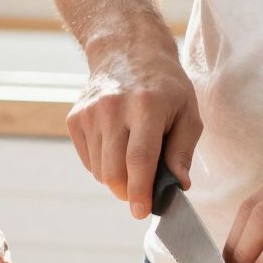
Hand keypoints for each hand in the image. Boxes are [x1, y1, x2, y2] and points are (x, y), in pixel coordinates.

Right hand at [66, 43, 202, 218]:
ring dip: (117, 178)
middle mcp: (113, 108)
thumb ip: (183, 151)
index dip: (140, 191)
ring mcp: (90, 113)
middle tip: (143, 191)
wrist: (126, 51)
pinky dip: (103, 165)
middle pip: (114, 171)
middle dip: (129, 192)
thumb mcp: (187, 113)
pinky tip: (117, 146)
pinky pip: (88, 160)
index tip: (142, 211)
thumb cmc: (165, 87)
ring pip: (99, 171)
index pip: (139, 159)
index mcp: (146, 106)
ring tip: (132, 158)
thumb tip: (178, 186)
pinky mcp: (75, 118)